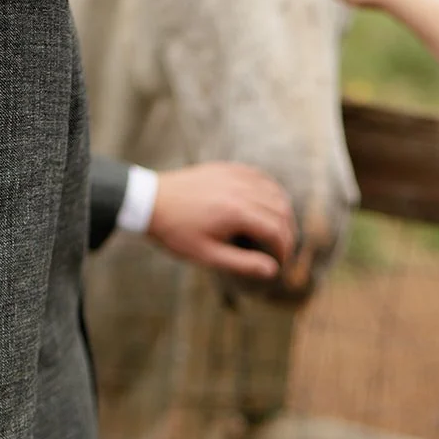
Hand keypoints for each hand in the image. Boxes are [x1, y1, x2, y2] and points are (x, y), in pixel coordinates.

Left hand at [147, 164, 295, 281]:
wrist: (150, 201)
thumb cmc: (176, 232)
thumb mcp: (207, 255)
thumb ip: (242, 263)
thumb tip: (272, 270)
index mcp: (236, 212)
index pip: (277, 230)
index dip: (285, 249)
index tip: (280, 262)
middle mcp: (240, 189)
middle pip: (282, 210)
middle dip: (288, 232)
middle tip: (283, 249)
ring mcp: (235, 175)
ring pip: (276, 191)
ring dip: (283, 212)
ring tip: (279, 230)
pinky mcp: (228, 168)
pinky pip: (261, 176)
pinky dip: (271, 191)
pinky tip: (269, 204)